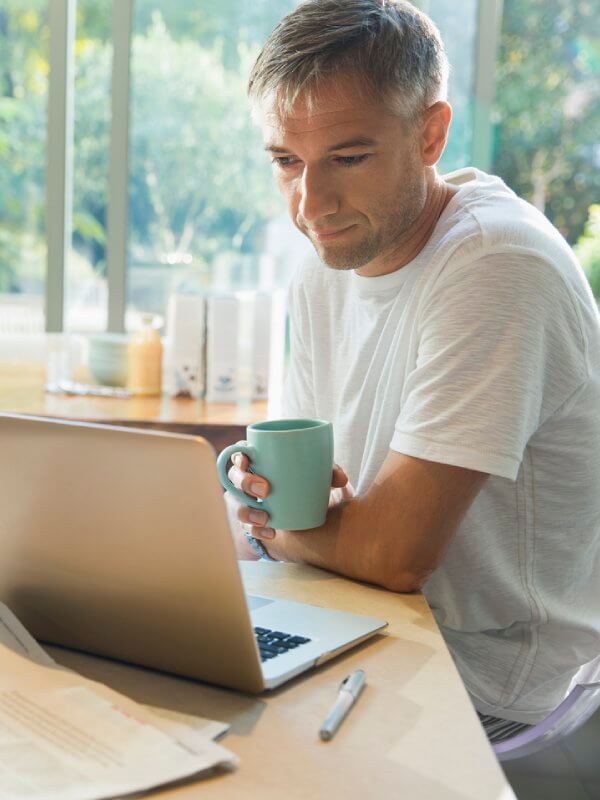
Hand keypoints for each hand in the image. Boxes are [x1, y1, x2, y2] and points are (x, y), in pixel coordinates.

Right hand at [226, 453, 352, 553]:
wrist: (308, 514)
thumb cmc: (307, 482)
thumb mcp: (318, 475)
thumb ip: (329, 472)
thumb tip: (341, 479)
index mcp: (259, 461)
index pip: (239, 453)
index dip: (237, 456)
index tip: (246, 460)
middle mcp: (248, 480)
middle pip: (234, 477)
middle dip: (245, 483)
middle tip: (265, 490)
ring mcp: (247, 502)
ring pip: (236, 504)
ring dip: (247, 511)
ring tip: (266, 518)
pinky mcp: (253, 522)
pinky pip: (247, 528)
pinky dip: (257, 531)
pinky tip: (271, 533)